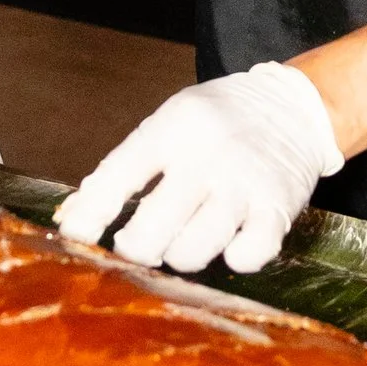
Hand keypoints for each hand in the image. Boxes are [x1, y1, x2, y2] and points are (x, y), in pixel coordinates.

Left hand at [55, 63, 342, 275]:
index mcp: (170, 130)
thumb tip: (73, 217)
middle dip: (135, 248)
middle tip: (138, 245)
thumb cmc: (218, 121)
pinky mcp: (278, 208)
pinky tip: (230, 243)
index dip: (89, 216)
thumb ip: (124, 168)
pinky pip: (247, 256)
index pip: (116, 178)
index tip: (76, 239)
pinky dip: (234, 259)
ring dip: (180, 255)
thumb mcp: (168, 124)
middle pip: (151, 229)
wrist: (293, 106)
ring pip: (192, 250)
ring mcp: (243, 184)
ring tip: (183, 241)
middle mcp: (206, 157)